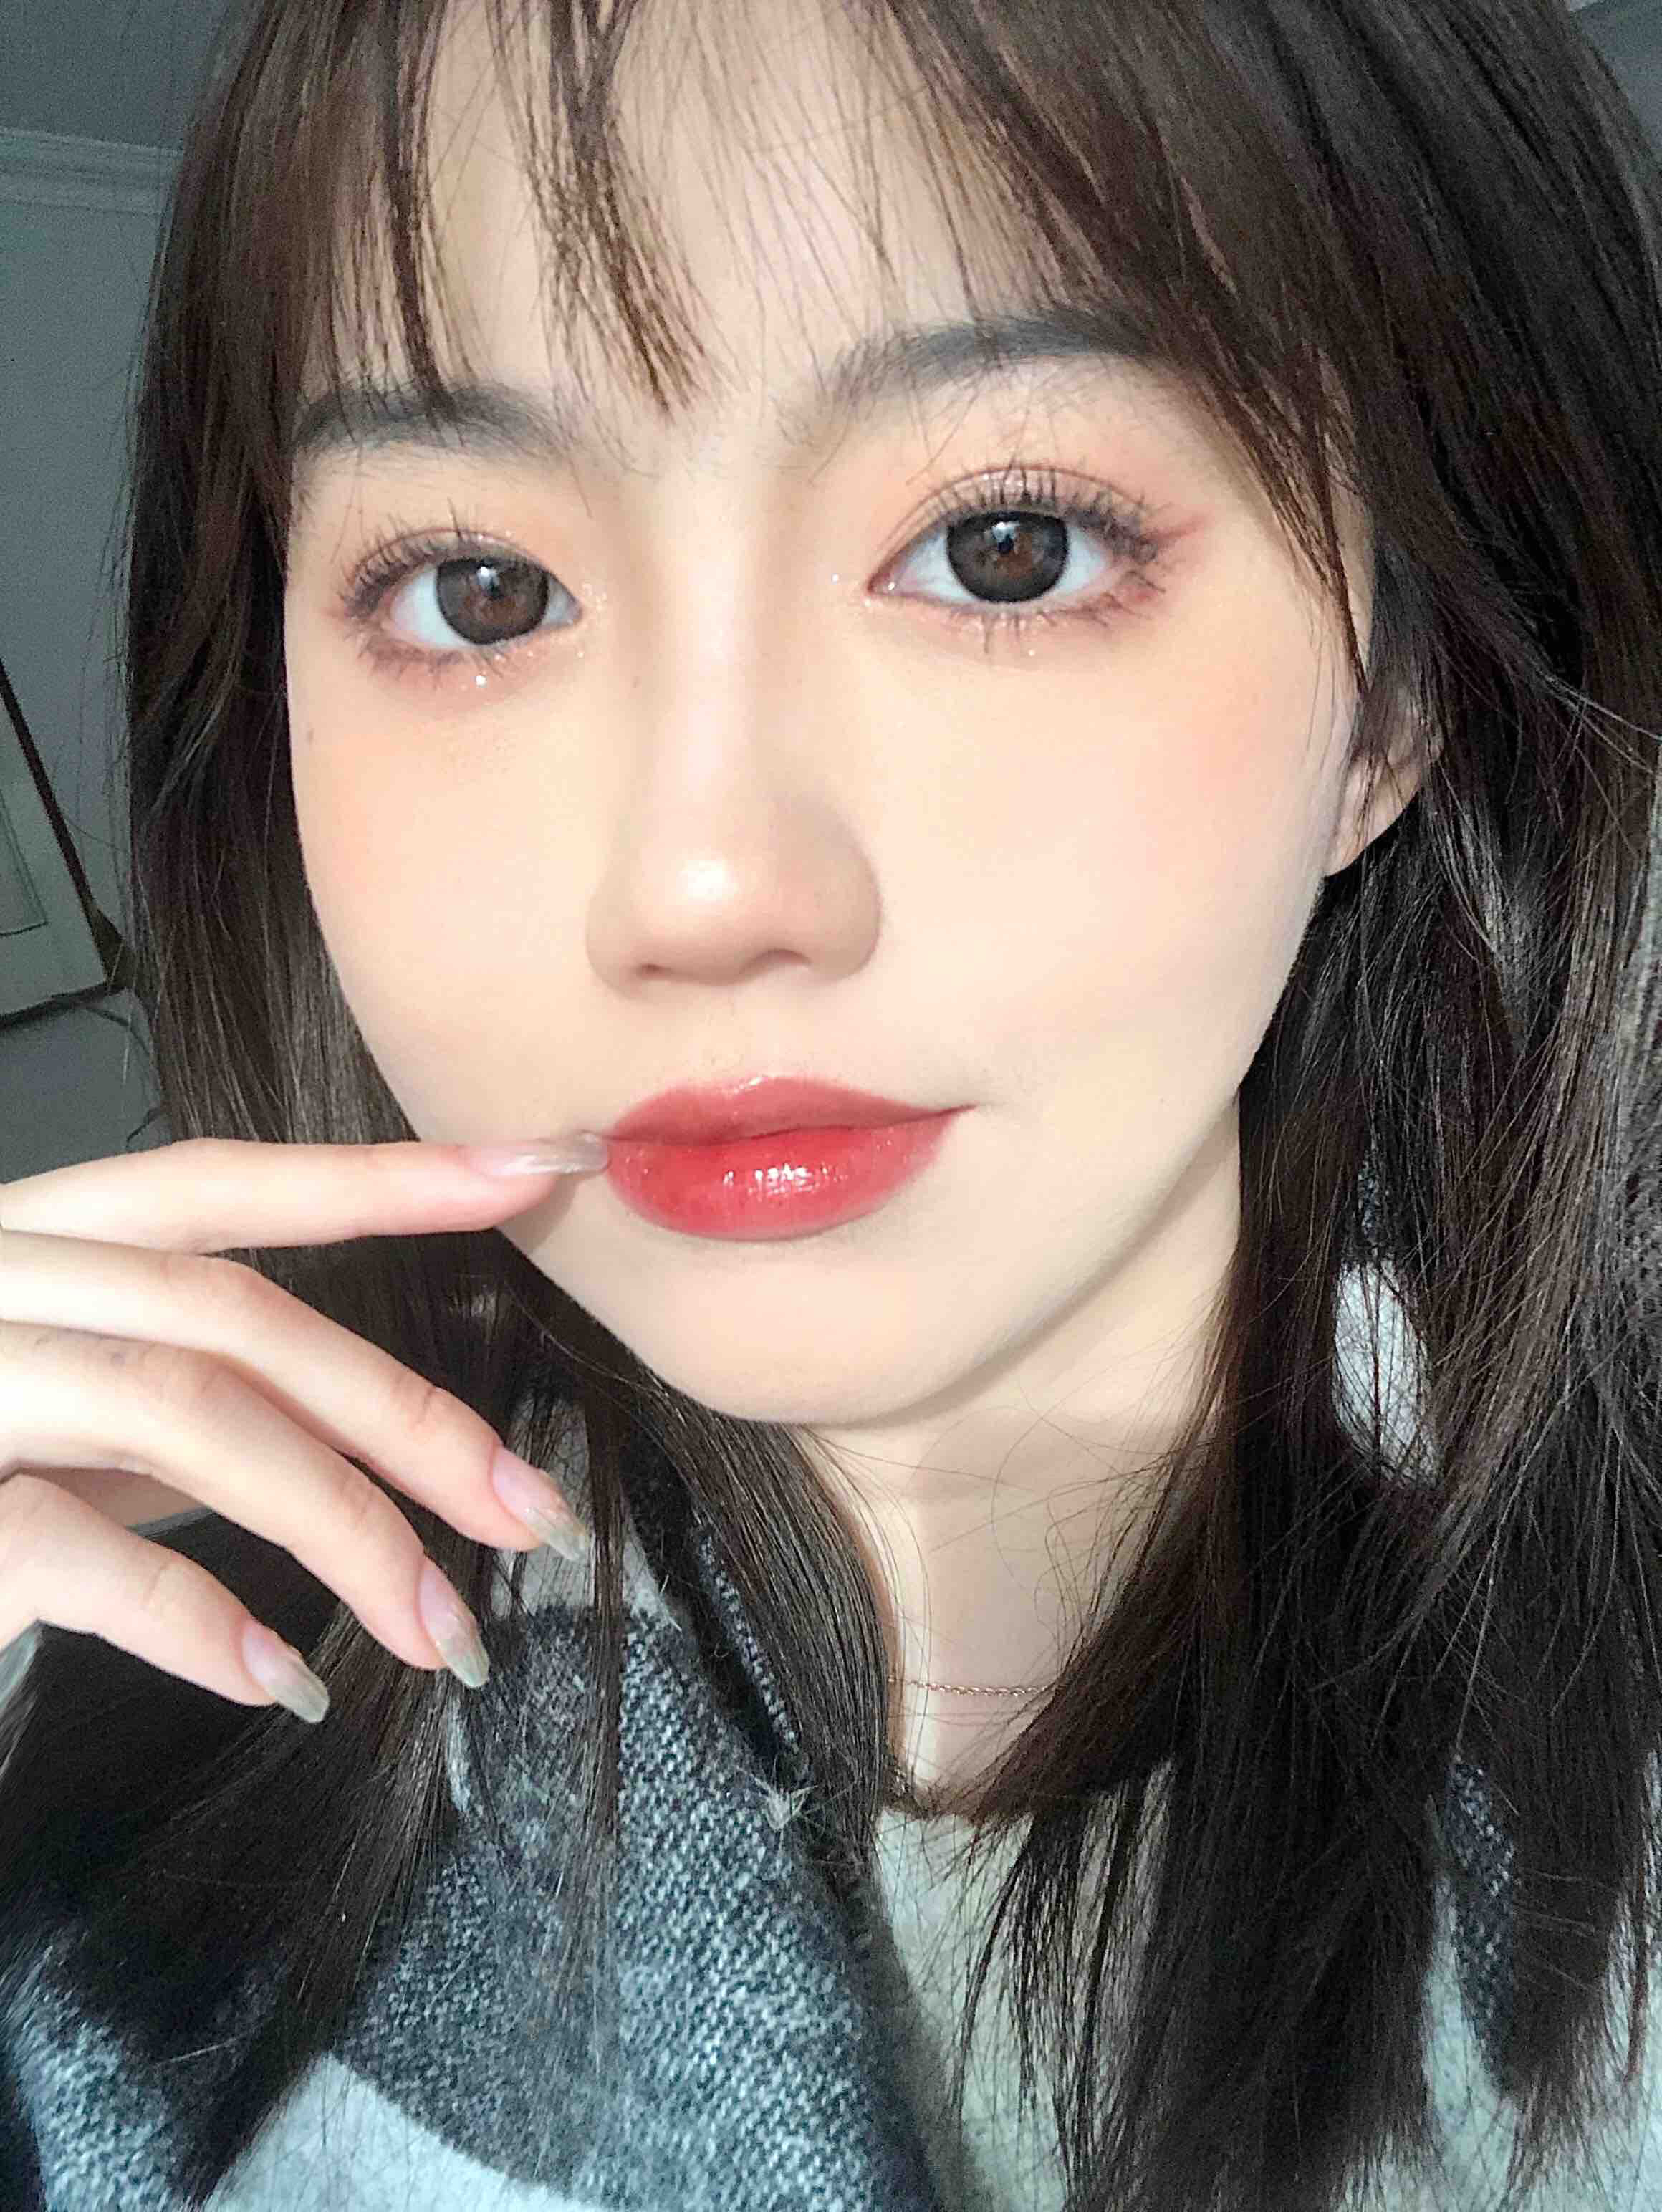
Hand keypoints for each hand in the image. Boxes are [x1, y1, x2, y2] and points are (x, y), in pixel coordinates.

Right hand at [0, 1135, 605, 1719]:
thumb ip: (154, 1403)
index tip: (529, 1175)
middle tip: (532, 1515)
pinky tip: (283, 1677)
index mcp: (25, 1239)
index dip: (379, 1176)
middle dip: (404, 1413)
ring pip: (183, 1410)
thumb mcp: (37, 1413)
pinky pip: (74, 1547)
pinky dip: (198, 1614)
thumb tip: (329, 1447)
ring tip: (442, 1631)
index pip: (221, 1181)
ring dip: (341, 1526)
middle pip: (235, 1314)